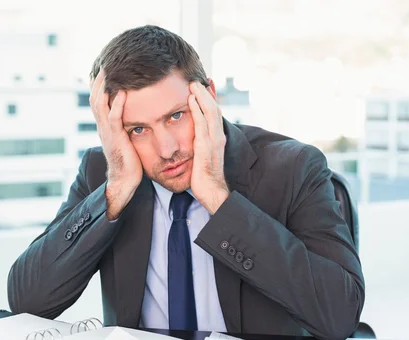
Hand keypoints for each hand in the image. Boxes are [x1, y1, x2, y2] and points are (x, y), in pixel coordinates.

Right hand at [90, 70, 142, 218]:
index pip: (99, 98)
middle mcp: (103, 126)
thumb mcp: (128, 138)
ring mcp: (107, 132)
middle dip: (100, 78)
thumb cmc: (130, 162)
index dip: (101, 82)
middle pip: (95, 96)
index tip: (106, 66)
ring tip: (109, 69)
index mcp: (106, 125)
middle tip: (105, 61)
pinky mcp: (115, 139)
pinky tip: (124, 92)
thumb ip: (128, 125)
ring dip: (104, 85)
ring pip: (100, 103)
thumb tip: (137, 114)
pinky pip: (113, 118)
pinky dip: (117, 104)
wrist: (125, 181)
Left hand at [188, 81, 229, 213]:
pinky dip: (197, 110)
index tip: (205, 84)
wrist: (212, 192)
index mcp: (217, 138)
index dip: (211, 98)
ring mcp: (213, 141)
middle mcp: (218, 136)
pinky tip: (191, 100)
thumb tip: (195, 137)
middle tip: (198, 78)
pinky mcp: (205, 148)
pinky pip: (201, 125)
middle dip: (207, 92)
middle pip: (214, 108)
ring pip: (210, 112)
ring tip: (193, 83)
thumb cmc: (205, 177)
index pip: (214, 113)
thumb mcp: (203, 156)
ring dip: (202, 96)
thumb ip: (201, 144)